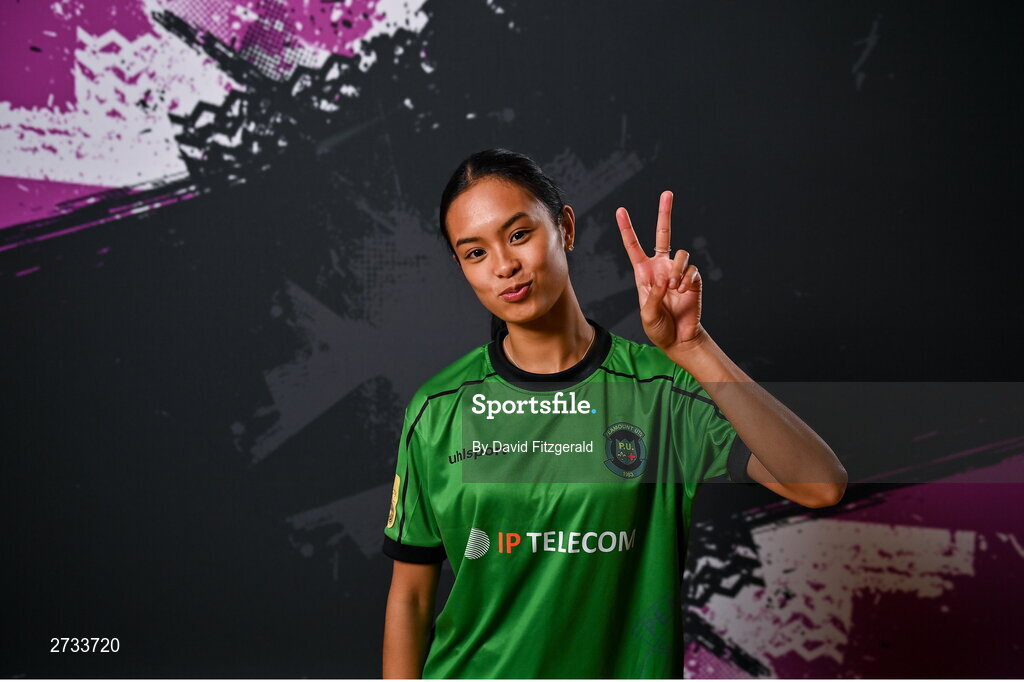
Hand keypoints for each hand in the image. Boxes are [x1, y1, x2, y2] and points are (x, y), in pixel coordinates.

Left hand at [616, 190, 705, 352]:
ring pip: (681, 254)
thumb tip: (664, 278)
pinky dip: (686, 280)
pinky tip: (683, 291)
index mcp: (644, 273)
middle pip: (663, 234)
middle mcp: (661, 267)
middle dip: (665, 213)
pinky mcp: (693, 279)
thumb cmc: (659, 328)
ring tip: (674, 288)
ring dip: (676, 271)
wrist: (679, 339)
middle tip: (667, 193)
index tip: (621, 210)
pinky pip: (691, 270)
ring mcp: (678, 272)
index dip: (627, 228)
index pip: (634, 246)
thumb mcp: (647, 314)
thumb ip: (652, 295)